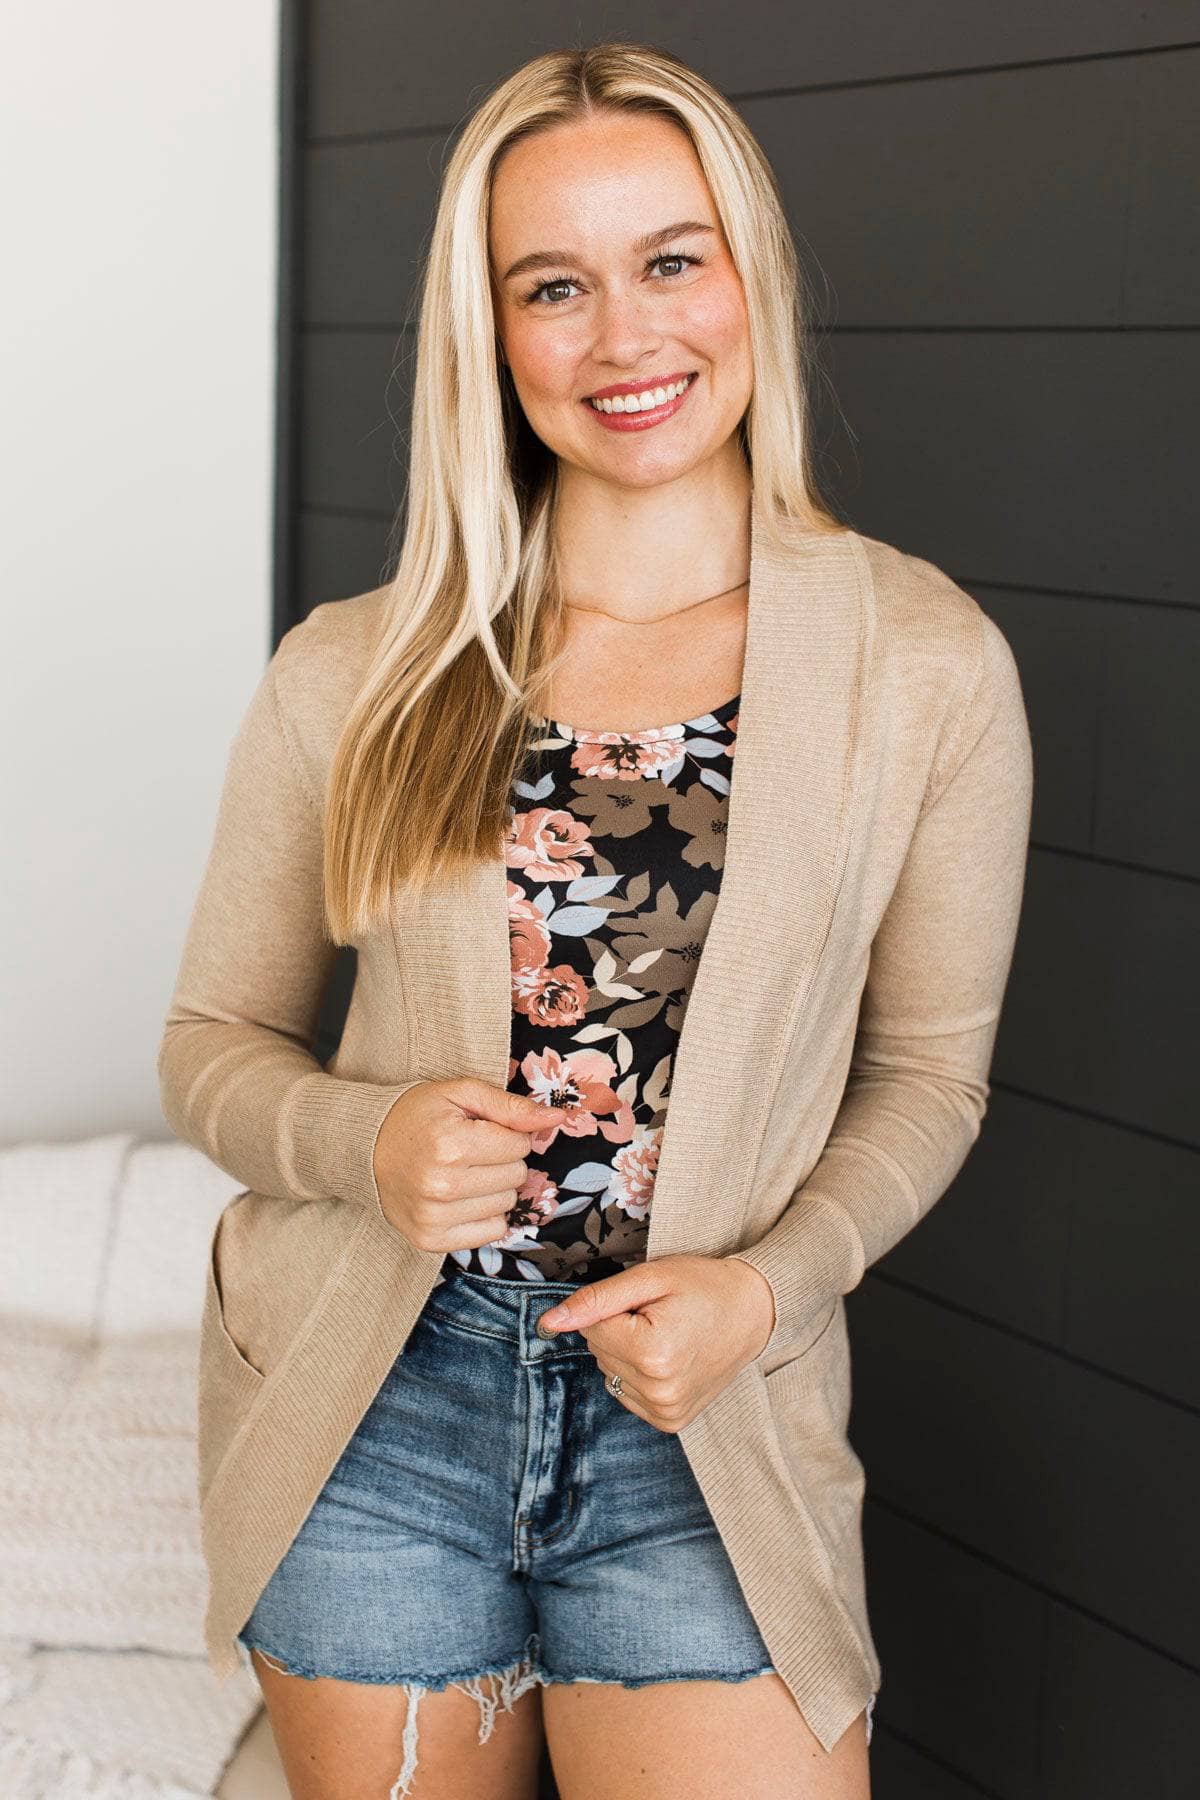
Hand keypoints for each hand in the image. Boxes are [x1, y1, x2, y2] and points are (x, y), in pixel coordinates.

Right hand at [372, 1078, 566, 1251]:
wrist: (363, 1147)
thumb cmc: (416, 1115)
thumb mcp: (461, 1094)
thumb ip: (511, 1106)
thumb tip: (557, 1118)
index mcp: (451, 1144)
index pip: (519, 1144)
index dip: (506, 1133)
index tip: (479, 1130)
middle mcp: (442, 1185)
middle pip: (517, 1176)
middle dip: (502, 1160)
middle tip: (470, 1151)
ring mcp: (434, 1217)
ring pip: (506, 1205)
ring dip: (493, 1188)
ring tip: (462, 1173)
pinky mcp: (430, 1240)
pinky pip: (491, 1232)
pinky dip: (484, 1215)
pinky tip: (460, 1198)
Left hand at [537, 1253, 776, 1432]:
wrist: (754, 1312)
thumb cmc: (704, 1287)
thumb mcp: (651, 1278)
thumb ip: (596, 1300)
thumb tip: (548, 1323)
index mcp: (653, 1354)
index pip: (592, 1328)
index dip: (617, 1307)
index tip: (651, 1303)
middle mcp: (659, 1391)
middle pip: (600, 1352)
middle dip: (621, 1329)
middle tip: (661, 1317)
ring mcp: (666, 1411)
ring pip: (610, 1373)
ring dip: (628, 1352)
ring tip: (668, 1336)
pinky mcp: (670, 1422)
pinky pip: (627, 1393)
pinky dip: (639, 1373)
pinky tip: (668, 1358)